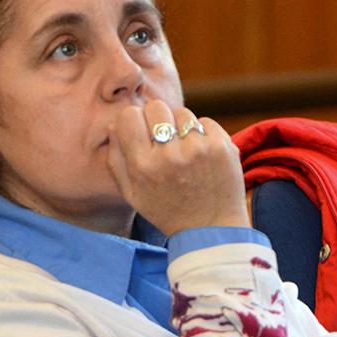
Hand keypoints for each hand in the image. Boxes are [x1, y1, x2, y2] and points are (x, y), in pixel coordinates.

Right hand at [107, 100, 248, 236]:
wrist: (211, 229)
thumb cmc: (167, 211)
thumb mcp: (131, 193)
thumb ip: (116, 159)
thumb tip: (114, 124)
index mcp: (143, 166)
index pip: (129, 115)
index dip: (133, 120)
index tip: (140, 130)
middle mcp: (169, 155)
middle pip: (156, 107)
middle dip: (157, 119)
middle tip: (164, 140)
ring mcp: (198, 149)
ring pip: (182, 113)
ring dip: (181, 127)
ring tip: (185, 151)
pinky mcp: (222, 146)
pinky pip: (206, 121)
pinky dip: (203, 133)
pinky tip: (202, 155)